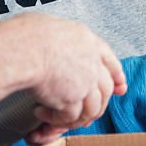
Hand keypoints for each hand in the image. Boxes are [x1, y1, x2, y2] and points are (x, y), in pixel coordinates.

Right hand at [23, 15, 126, 144]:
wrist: (25, 49)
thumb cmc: (27, 35)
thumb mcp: (50, 26)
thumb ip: (59, 39)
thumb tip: (49, 42)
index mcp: (87, 41)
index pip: (109, 61)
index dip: (116, 76)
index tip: (120, 86)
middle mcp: (92, 62)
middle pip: (106, 89)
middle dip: (100, 104)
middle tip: (87, 114)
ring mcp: (86, 82)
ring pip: (92, 109)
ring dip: (76, 117)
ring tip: (55, 116)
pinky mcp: (73, 100)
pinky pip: (70, 118)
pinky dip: (55, 119)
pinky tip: (40, 112)